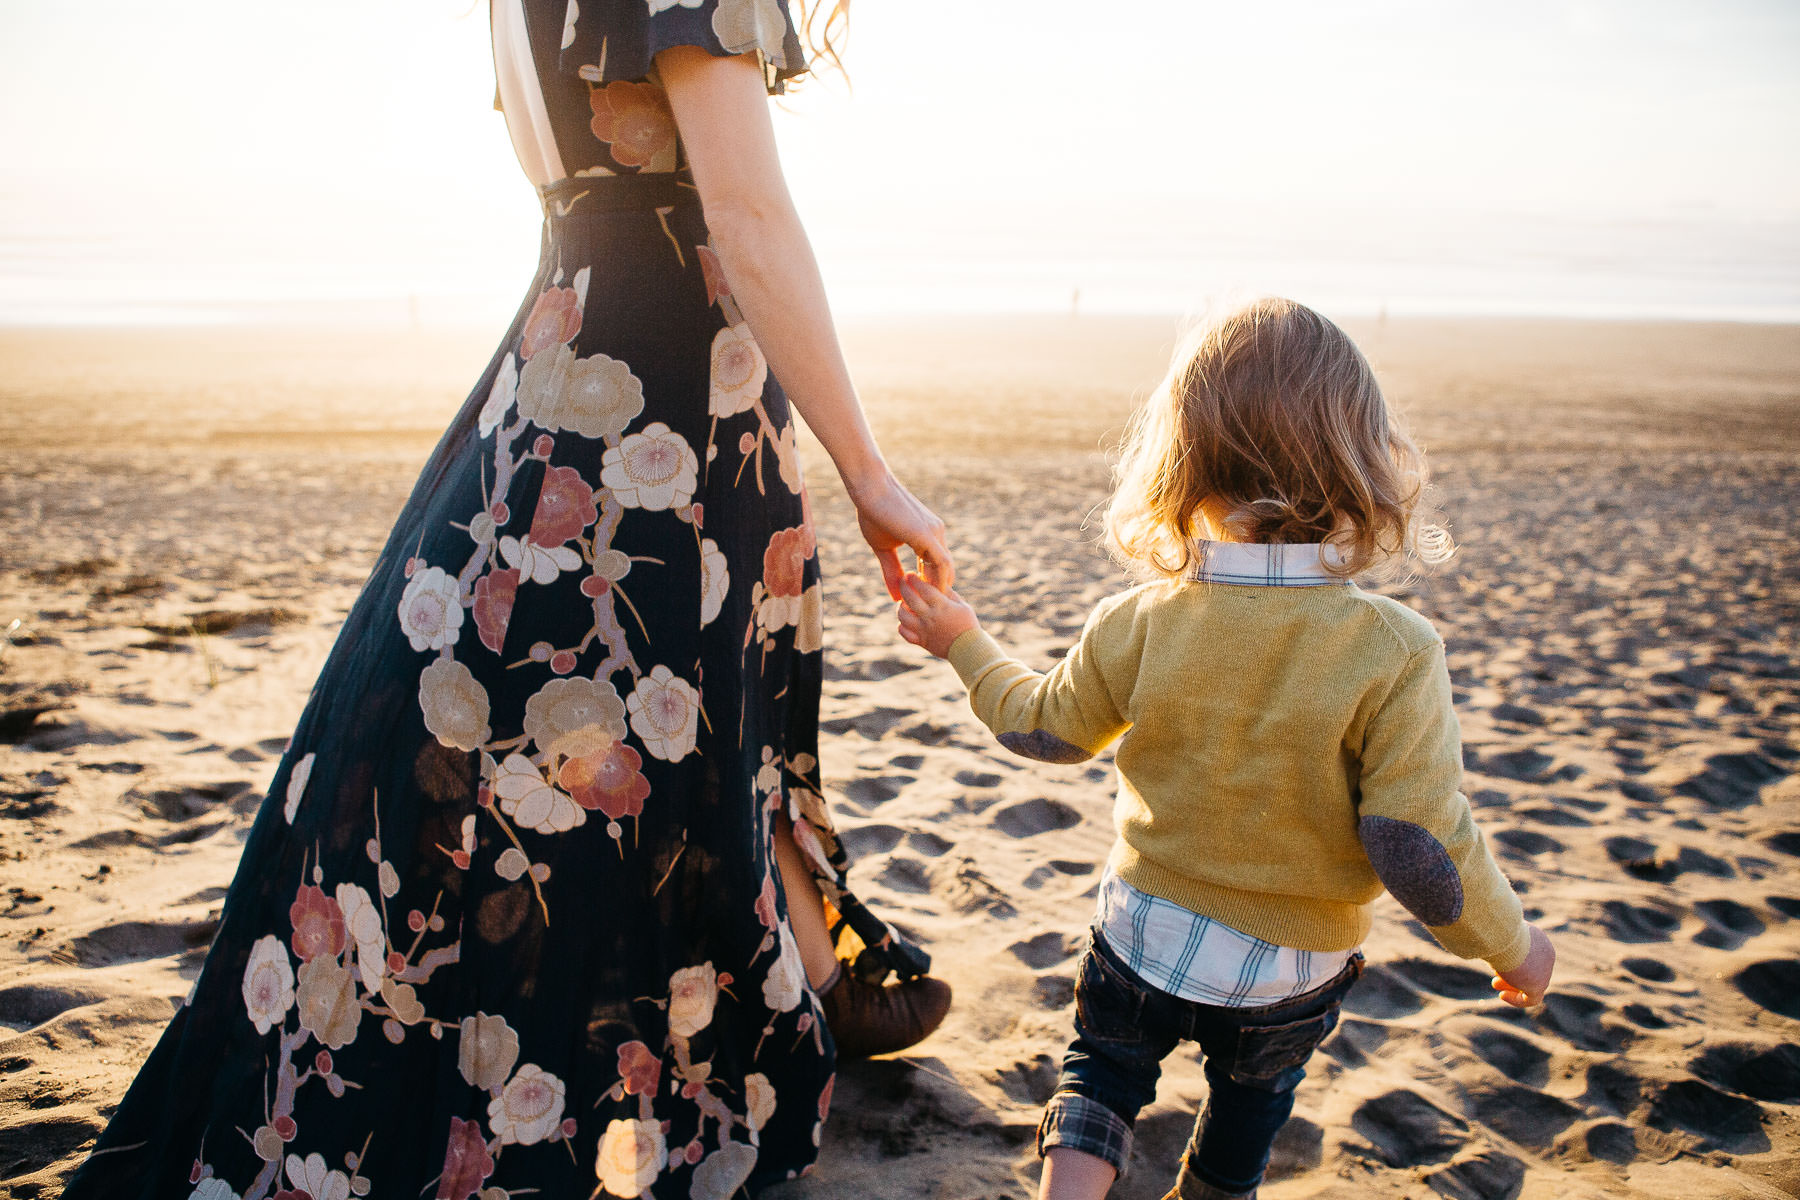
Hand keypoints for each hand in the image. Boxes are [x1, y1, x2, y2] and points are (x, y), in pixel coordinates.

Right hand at [848, 469, 952, 600]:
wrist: (870, 489)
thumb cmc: (874, 513)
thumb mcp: (883, 548)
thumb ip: (891, 571)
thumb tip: (895, 597)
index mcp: (927, 536)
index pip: (937, 566)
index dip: (930, 585)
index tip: (919, 602)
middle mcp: (936, 533)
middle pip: (946, 571)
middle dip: (937, 592)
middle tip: (926, 611)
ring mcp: (934, 533)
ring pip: (946, 569)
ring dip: (937, 590)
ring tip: (926, 607)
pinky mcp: (928, 535)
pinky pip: (941, 564)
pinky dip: (937, 582)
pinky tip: (927, 595)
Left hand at [897, 573, 978, 658]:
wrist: (969, 649)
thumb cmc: (968, 624)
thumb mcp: (962, 605)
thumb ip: (948, 593)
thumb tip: (936, 580)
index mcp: (942, 606)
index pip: (924, 589)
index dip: (914, 579)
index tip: (911, 574)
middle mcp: (930, 617)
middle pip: (910, 599)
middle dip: (904, 587)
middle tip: (903, 581)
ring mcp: (924, 630)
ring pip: (903, 616)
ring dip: (901, 607)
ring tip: (904, 603)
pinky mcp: (922, 642)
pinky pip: (904, 633)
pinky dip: (902, 626)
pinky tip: (906, 621)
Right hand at [1491, 924, 1554, 1007]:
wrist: (1502, 935)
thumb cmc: (1495, 929)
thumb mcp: (1497, 930)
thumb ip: (1499, 938)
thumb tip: (1486, 939)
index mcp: (1539, 940)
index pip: (1531, 956)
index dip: (1515, 962)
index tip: (1496, 964)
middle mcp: (1546, 955)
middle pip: (1532, 971)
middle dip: (1514, 974)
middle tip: (1496, 977)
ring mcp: (1545, 971)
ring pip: (1532, 984)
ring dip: (1513, 986)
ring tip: (1495, 984)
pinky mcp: (1538, 985)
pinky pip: (1531, 998)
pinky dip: (1517, 999)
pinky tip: (1502, 996)